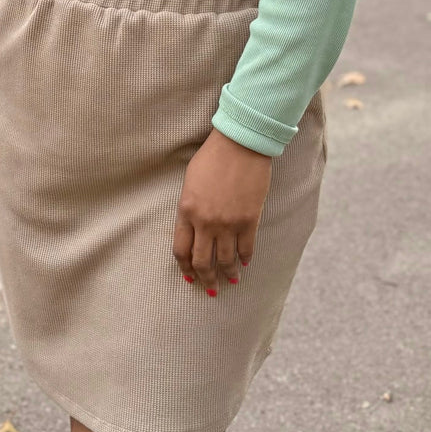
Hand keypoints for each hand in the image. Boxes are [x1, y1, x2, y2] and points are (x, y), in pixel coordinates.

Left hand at [172, 128, 272, 294]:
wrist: (240, 144)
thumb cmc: (212, 157)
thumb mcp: (190, 182)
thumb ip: (189, 208)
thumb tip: (193, 228)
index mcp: (186, 211)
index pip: (181, 250)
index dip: (185, 268)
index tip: (190, 276)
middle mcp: (205, 222)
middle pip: (202, 262)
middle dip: (205, 279)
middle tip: (210, 288)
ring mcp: (228, 223)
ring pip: (225, 260)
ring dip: (228, 273)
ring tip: (231, 279)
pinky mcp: (249, 220)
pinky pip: (246, 248)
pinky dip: (245, 258)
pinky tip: (245, 262)